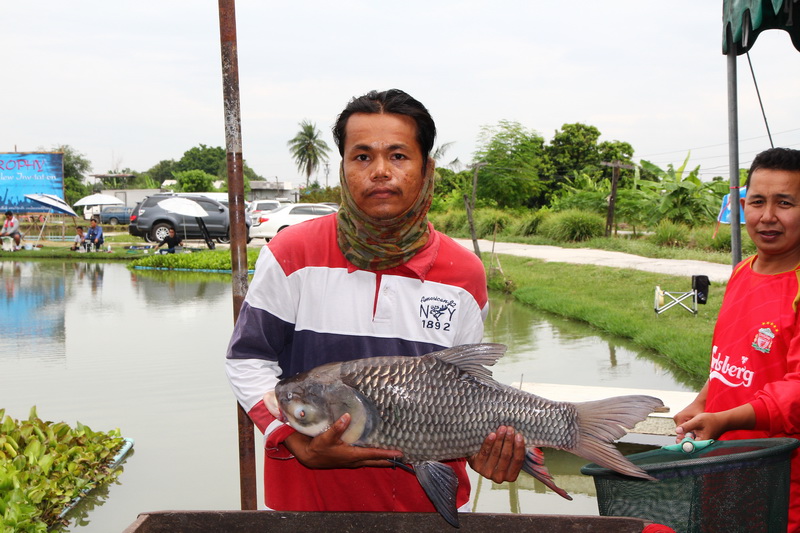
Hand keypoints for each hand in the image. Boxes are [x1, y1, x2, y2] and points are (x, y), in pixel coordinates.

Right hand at [283, 413, 401, 468]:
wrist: (309, 456)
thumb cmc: (318, 447)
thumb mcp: (326, 436)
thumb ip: (337, 427)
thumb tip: (347, 416)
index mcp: (352, 455)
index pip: (373, 454)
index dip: (386, 454)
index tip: (399, 454)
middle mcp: (354, 460)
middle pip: (375, 461)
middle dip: (389, 460)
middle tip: (403, 458)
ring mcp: (351, 461)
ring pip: (371, 461)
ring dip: (382, 460)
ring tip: (394, 457)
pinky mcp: (348, 460)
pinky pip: (365, 459)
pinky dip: (373, 457)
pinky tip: (377, 454)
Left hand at [468, 426, 525, 482]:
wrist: (479, 460)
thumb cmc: (498, 457)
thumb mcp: (509, 458)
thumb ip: (515, 451)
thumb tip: (522, 437)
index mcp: (511, 476)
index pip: (518, 461)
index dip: (519, 447)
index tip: (519, 435)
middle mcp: (499, 477)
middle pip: (506, 456)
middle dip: (509, 441)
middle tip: (510, 429)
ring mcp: (487, 473)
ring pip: (496, 453)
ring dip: (500, 439)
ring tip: (502, 429)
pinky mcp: (477, 466)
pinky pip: (484, 452)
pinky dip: (489, 443)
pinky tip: (492, 435)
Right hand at [673, 404, 704, 442]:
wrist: (700, 402)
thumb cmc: (700, 409)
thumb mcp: (697, 419)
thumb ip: (691, 427)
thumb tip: (688, 436)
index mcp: (679, 418)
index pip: (679, 433)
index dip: (685, 439)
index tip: (691, 444)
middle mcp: (676, 418)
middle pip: (680, 432)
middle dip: (687, 437)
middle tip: (694, 441)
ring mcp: (678, 418)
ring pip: (682, 431)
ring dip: (688, 434)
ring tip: (696, 437)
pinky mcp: (680, 419)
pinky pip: (683, 427)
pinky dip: (688, 430)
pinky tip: (695, 432)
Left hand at [675, 404, 754, 442]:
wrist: (722, 420)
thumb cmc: (712, 420)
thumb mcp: (698, 420)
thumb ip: (687, 426)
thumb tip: (677, 431)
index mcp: (702, 442)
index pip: (689, 446)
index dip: (681, 443)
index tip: (677, 439)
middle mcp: (702, 445)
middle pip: (689, 445)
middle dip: (683, 440)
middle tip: (680, 435)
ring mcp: (703, 443)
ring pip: (691, 442)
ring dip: (686, 438)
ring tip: (685, 432)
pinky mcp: (702, 440)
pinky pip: (694, 440)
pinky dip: (690, 436)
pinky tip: (690, 431)